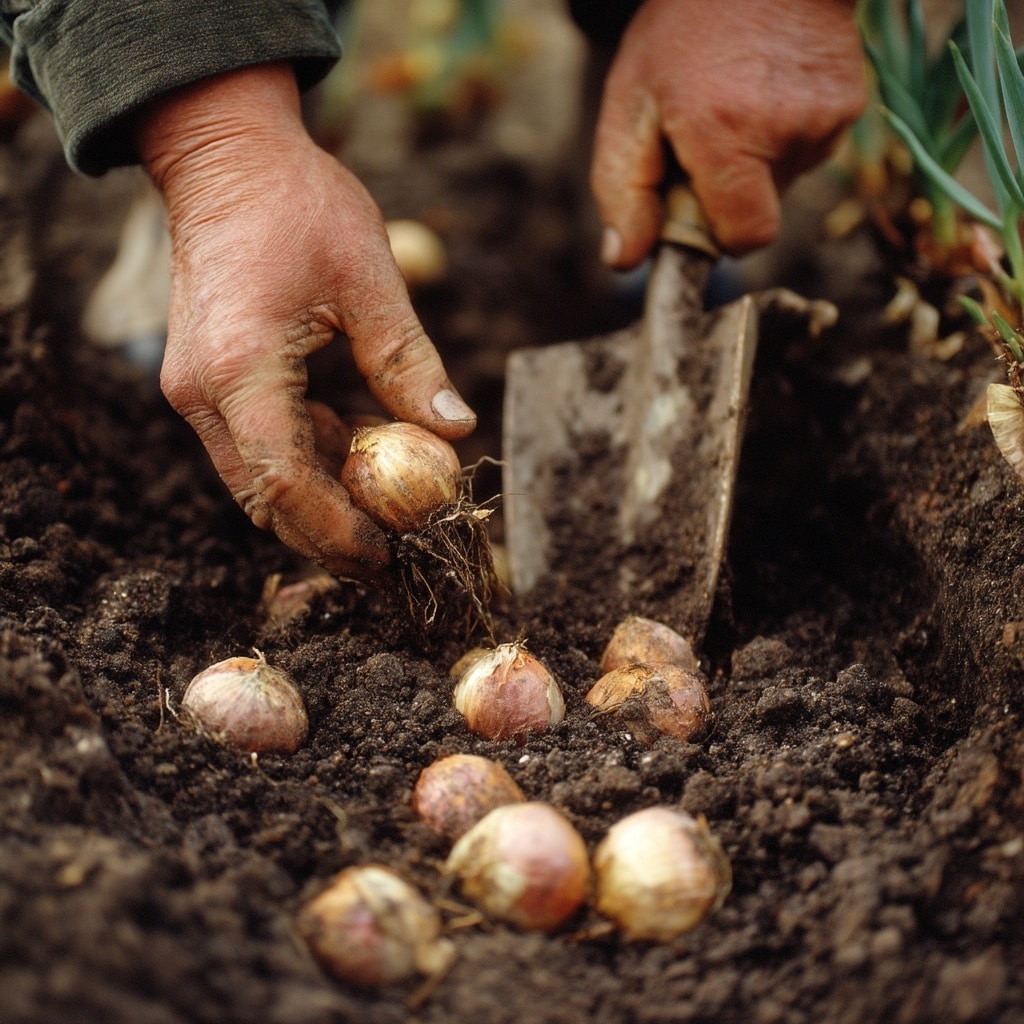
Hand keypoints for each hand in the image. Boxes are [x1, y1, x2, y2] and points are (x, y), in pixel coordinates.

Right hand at [136, 64, 475, 579]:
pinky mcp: (209, 381)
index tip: (391, 557)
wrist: (224, 156)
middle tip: (394, 559)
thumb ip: (408, 363)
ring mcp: (199, 389)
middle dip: (330, 535)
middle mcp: (204, 393)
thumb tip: (455, 428)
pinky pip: (261, 443)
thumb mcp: (368, 280)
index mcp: (239, 371)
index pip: (286, 485)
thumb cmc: (296, 203)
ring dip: (322, 500)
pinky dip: (310, 460)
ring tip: (389, 516)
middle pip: (267, 499)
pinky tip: (363, 457)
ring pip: (262, 478)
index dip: (339, 532)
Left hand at [591, 0, 865, 262]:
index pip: (745, 239)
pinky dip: (784, 134)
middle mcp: (786, 130)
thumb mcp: (630, 102)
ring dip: (756, 161)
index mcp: (727, 135)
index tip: (695, 208)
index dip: (718, 235)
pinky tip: (767, 90)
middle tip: (705, 137)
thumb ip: (622, 188)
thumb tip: (624, 260)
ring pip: (784, 181)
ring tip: (736, 101)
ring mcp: (827, 117)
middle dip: (729, 193)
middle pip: (761, 213)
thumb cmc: (685, 27)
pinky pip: (809, 149)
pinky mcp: (849, 104)